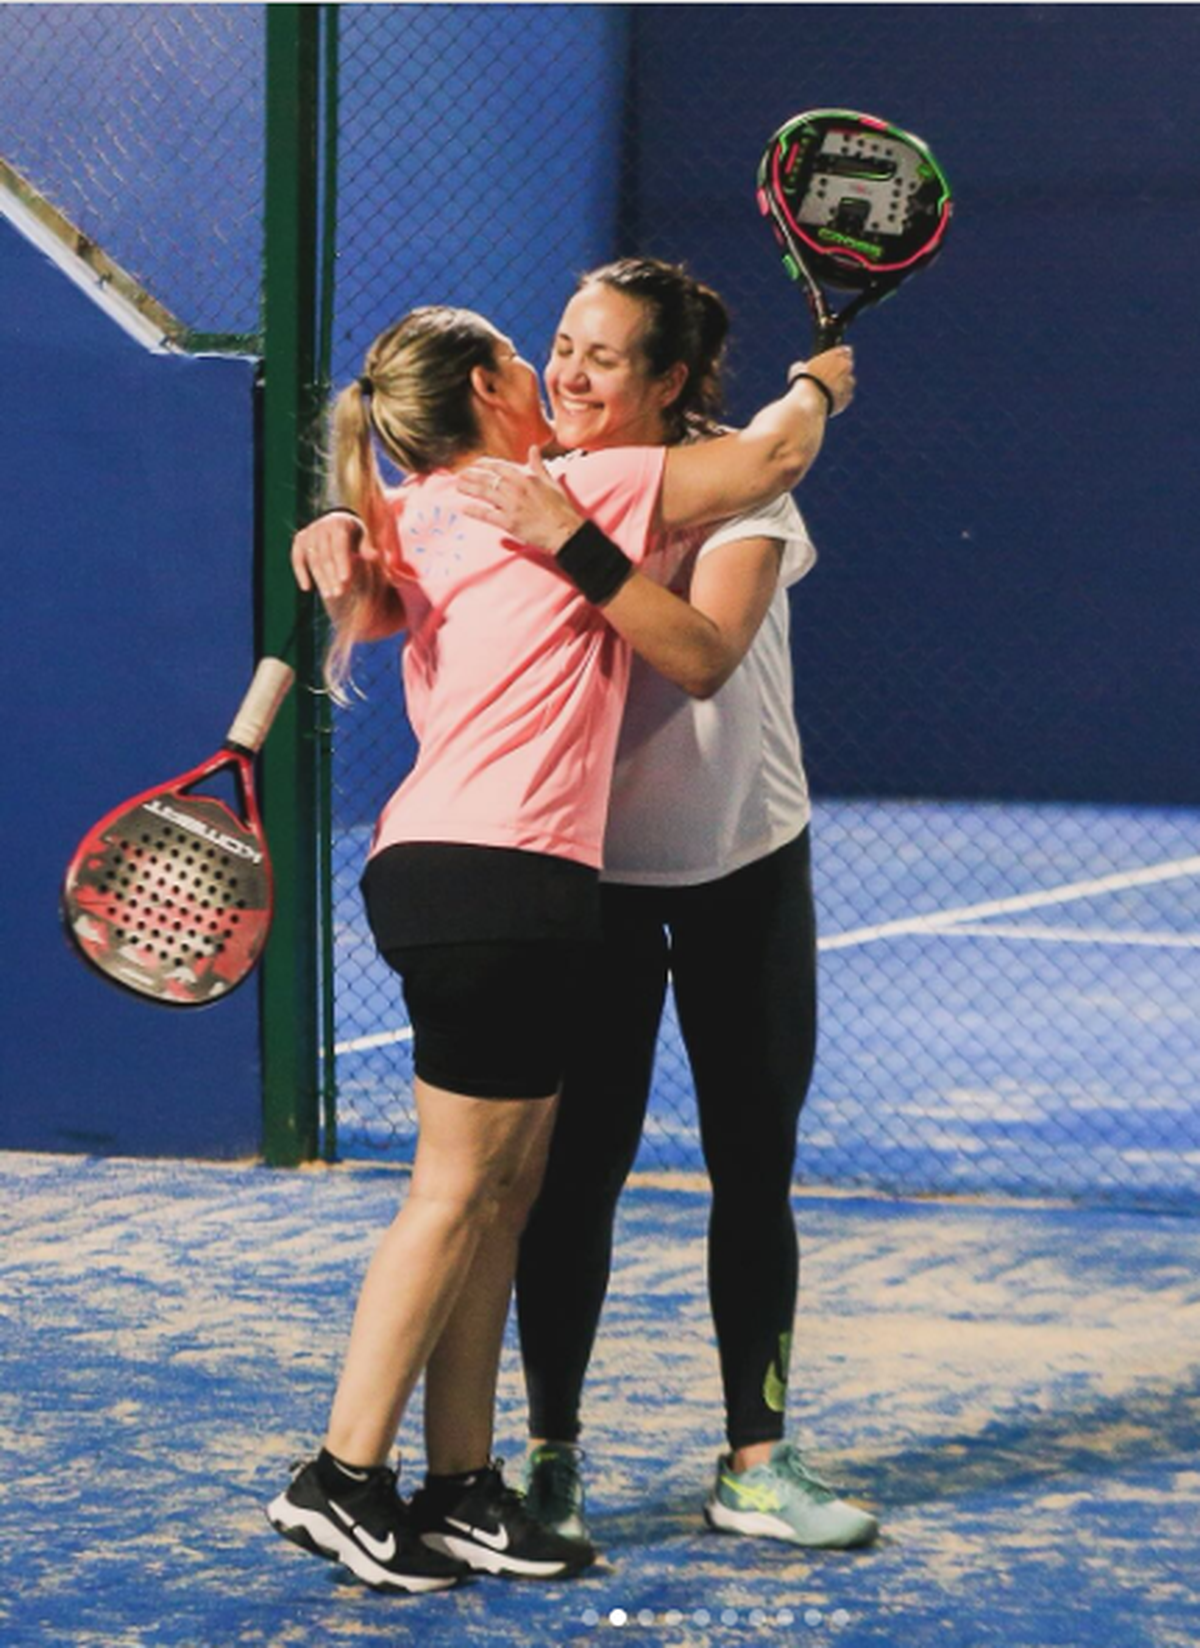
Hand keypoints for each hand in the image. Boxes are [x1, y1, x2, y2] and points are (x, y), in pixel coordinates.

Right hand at [291, 511, 374, 602]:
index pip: (339, 545)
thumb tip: (375, 556)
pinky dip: (301, 572)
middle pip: (325, 555)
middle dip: (331, 575)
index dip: (341, 562)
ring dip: (320, 578)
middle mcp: (322, 526)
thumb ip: (367, 548)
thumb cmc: (355, 534)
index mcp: (340, 524)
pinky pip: (297, 557)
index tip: (345, 580)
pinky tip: (307, 588)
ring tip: (328, 595)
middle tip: (338, 593)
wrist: (337, 520)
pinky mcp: (300, 540)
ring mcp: (309, 533)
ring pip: (312, 559)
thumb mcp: (364, 538)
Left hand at [457, 447, 584, 552]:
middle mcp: (516, 489)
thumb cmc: (561, 508)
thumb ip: (538, 465)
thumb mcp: (551, 482)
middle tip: (460, 474)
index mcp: (526, 478)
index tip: (475, 464)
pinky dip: (475, 511)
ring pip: (485, 494)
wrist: (565, 531)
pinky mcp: (509, 522)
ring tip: (458, 486)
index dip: (484, 464)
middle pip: (488, 479)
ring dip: (469, 489)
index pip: (499, 466)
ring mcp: (512, 506)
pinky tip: (465, 508)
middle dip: (472, 475)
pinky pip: (487, 514)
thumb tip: (533, 449)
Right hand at [798, 345, 854, 415]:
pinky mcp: (848, 396)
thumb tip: (800, 367)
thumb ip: (803, 365)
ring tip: (828, 391)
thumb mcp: (798, 369)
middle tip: (829, 377)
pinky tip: (830, 400)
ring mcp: (848, 381)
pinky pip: (846, 395)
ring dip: (842, 384)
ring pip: (849, 381)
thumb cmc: (803, 383)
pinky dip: (841, 398)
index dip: (841, 356)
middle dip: (841, 370)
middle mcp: (845, 366)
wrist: (810, 401)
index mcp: (836, 355)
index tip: (836, 361)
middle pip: (848, 365)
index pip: (846, 351)